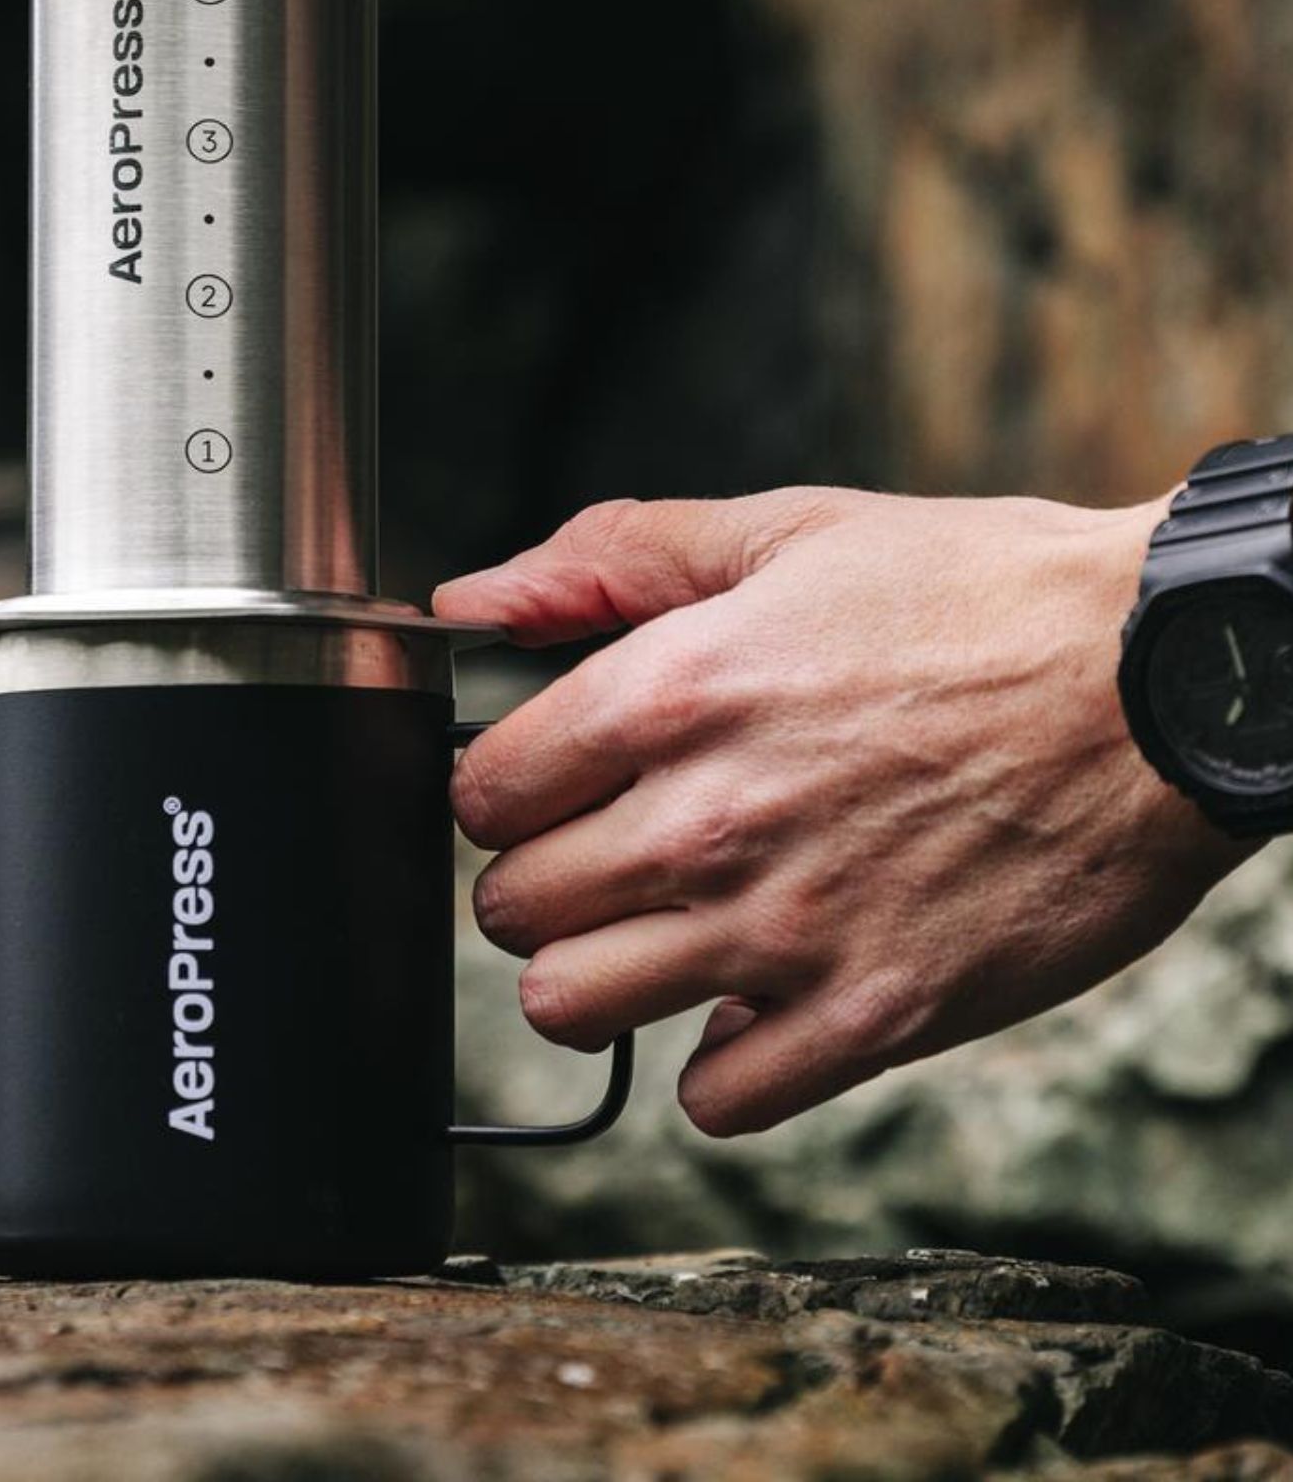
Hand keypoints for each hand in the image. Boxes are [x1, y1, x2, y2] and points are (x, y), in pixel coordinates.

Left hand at [436, 487, 1256, 1135]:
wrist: (1161, 679)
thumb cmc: (977, 593)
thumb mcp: (784, 531)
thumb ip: (607, 560)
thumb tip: (469, 599)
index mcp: (670, 691)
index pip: (483, 792)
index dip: (505, 790)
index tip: (549, 788)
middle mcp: (706, 820)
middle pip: (512, 909)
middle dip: (542, 882)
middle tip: (605, 859)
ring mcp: (787, 928)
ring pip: (575, 1011)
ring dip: (599, 979)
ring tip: (658, 936)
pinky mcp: (875, 1015)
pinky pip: (718, 1100)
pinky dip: (719, 1063)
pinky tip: (754, 999)